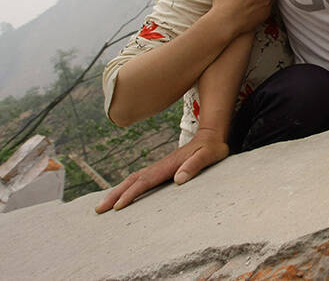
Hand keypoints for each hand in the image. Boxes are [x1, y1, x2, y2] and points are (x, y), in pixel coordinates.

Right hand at [94, 129, 228, 212]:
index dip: (131, 193)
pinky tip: (122, 195)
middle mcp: (160, 166)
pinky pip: (139, 179)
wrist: (211, 135)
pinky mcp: (161, 169)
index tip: (117, 206)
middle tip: (98, 209)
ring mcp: (159, 167)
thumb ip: (195, 165)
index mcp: (169, 165)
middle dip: (114, 194)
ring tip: (102, 205)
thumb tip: (179, 179)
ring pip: (133, 179)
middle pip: (132, 180)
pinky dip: (127, 187)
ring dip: (117, 191)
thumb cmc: (212, 148)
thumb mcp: (209, 156)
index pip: (145, 181)